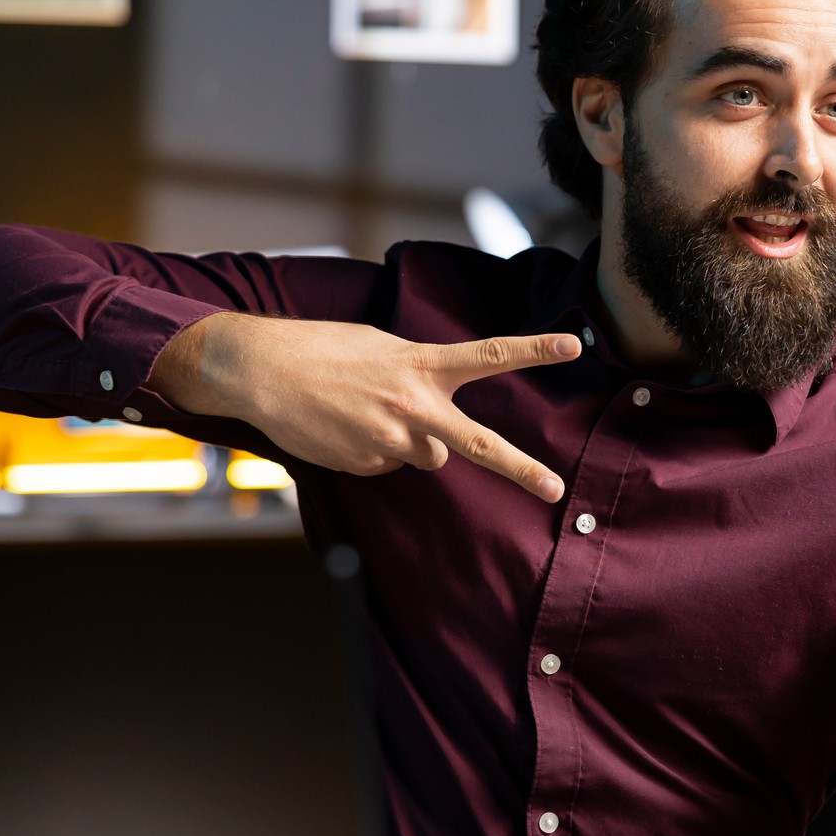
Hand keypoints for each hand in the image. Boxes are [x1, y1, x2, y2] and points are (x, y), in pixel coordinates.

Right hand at [154, 313, 581, 498]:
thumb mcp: (382, 346)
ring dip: (407, 439)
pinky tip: (342, 426)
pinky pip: (386, 463)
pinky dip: (372, 449)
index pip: (489, 355)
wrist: (260, 370)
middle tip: (555, 490)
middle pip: (479, 444)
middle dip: (521, 468)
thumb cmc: (323, 349)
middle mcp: (414, 406)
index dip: (534, 350)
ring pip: (424, 455)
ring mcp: (390, 441)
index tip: (575, 345)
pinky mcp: (365, 465)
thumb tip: (437, 424)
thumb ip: (421, 376)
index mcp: (422, 365)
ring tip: (362, 411)